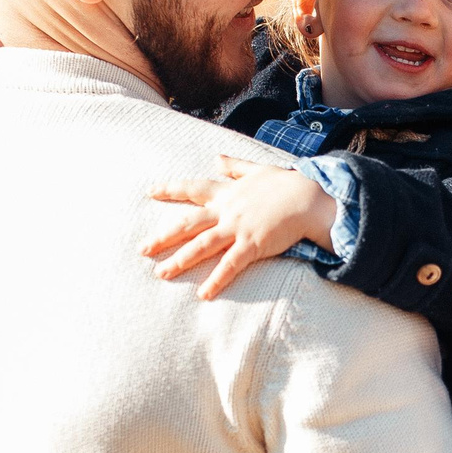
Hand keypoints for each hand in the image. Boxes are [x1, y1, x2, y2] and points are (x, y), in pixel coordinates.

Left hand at [143, 156, 340, 299]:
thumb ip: (235, 166)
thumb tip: (217, 159)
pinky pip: (230, 265)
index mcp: (227, 193)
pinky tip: (203, 294)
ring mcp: (238, 228)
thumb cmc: (287, 184)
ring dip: (180, 261)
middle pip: (188, 224)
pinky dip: (216, 280)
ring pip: (201, 245)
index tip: (150, 192)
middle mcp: (227, 211)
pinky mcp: (252, 245)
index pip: (193, 189)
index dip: (170, 190)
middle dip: (164, 237)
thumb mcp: (258, 170)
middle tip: (143, 249)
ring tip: (162, 274)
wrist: (308, 198)